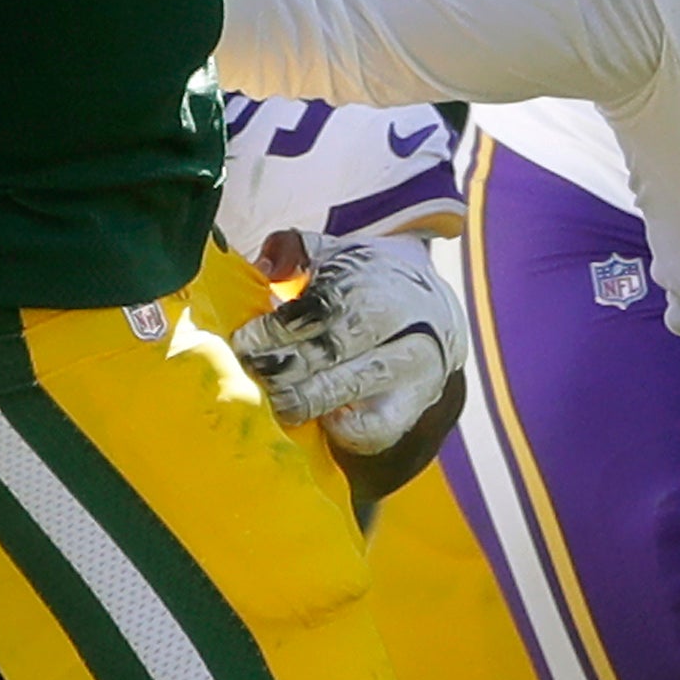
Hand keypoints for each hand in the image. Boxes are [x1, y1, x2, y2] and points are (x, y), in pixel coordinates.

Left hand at [231, 232, 466, 455]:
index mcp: (373, 282)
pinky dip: (343, 429)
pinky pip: (376, 427)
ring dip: (301, 398)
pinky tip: (322, 419)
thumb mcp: (336, 254)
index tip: (243, 341)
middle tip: (250, 374)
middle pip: (330, 349)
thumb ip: (295, 250)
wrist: (435, 313)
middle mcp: (400, 321)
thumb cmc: (367, 284)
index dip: (276, 329)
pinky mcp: (413, 404)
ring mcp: (410, 365)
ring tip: (275, 400)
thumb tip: (267, 269)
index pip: (320, 309)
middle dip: (281, 365)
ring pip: (348, 387)